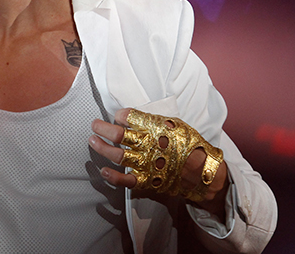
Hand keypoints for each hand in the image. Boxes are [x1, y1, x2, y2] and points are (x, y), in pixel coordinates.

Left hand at [90, 108, 228, 215]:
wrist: (202, 171)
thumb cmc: (189, 145)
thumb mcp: (176, 125)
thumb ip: (157, 121)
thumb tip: (137, 117)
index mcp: (156, 127)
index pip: (130, 116)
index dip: (121, 115)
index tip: (118, 116)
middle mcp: (148, 144)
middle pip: (118, 134)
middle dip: (103, 128)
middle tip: (94, 124)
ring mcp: (145, 162)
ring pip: (117, 155)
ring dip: (101, 147)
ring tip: (92, 140)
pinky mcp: (146, 179)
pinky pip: (125, 179)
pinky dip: (112, 176)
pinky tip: (103, 170)